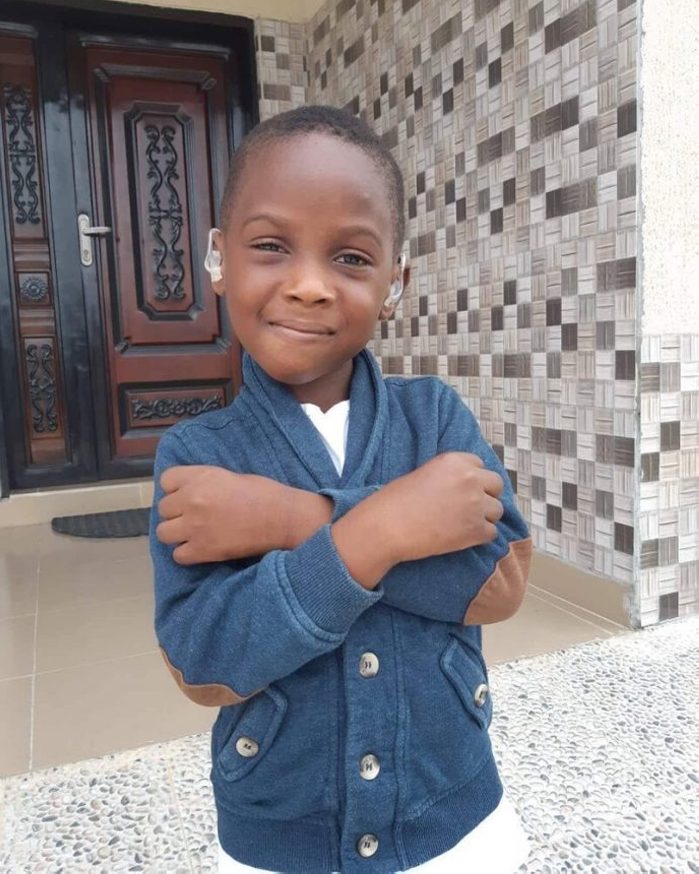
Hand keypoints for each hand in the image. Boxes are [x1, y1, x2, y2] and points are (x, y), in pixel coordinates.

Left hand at [156, 466, 331, 564]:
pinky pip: (178, 555)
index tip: (186, 495)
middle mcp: (192, 499)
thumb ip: (205, 482)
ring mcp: (195, 526)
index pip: (166, 480)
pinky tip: (201, 548)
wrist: (283, 518)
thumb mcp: (229, 476)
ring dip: (177, 533)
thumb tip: (188, 492)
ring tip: (194, 534)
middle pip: (163, 508)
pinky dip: (187, 553)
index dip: (175, 489)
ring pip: (163, 533)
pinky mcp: (203, 550)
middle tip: (194, 516)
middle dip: (177, 512)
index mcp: (201, 477)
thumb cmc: (264, 493)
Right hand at [331, 453, 502, 588]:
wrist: (387, 526)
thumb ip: (448, 475)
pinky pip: (492, 533)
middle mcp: (470, 479)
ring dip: (485, 517)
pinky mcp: (476, 530)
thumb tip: (463, 487)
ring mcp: (476, 505)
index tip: (461, 489)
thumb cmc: (396, 500)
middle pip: (496, 485)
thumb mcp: (424, 474)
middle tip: (468, 507)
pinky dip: (480, 536)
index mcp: (455, 461)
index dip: (472, 478)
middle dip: (486, 495)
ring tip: (464, 524)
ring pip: (497, 510)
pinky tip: (462, 537)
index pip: (480, 465)